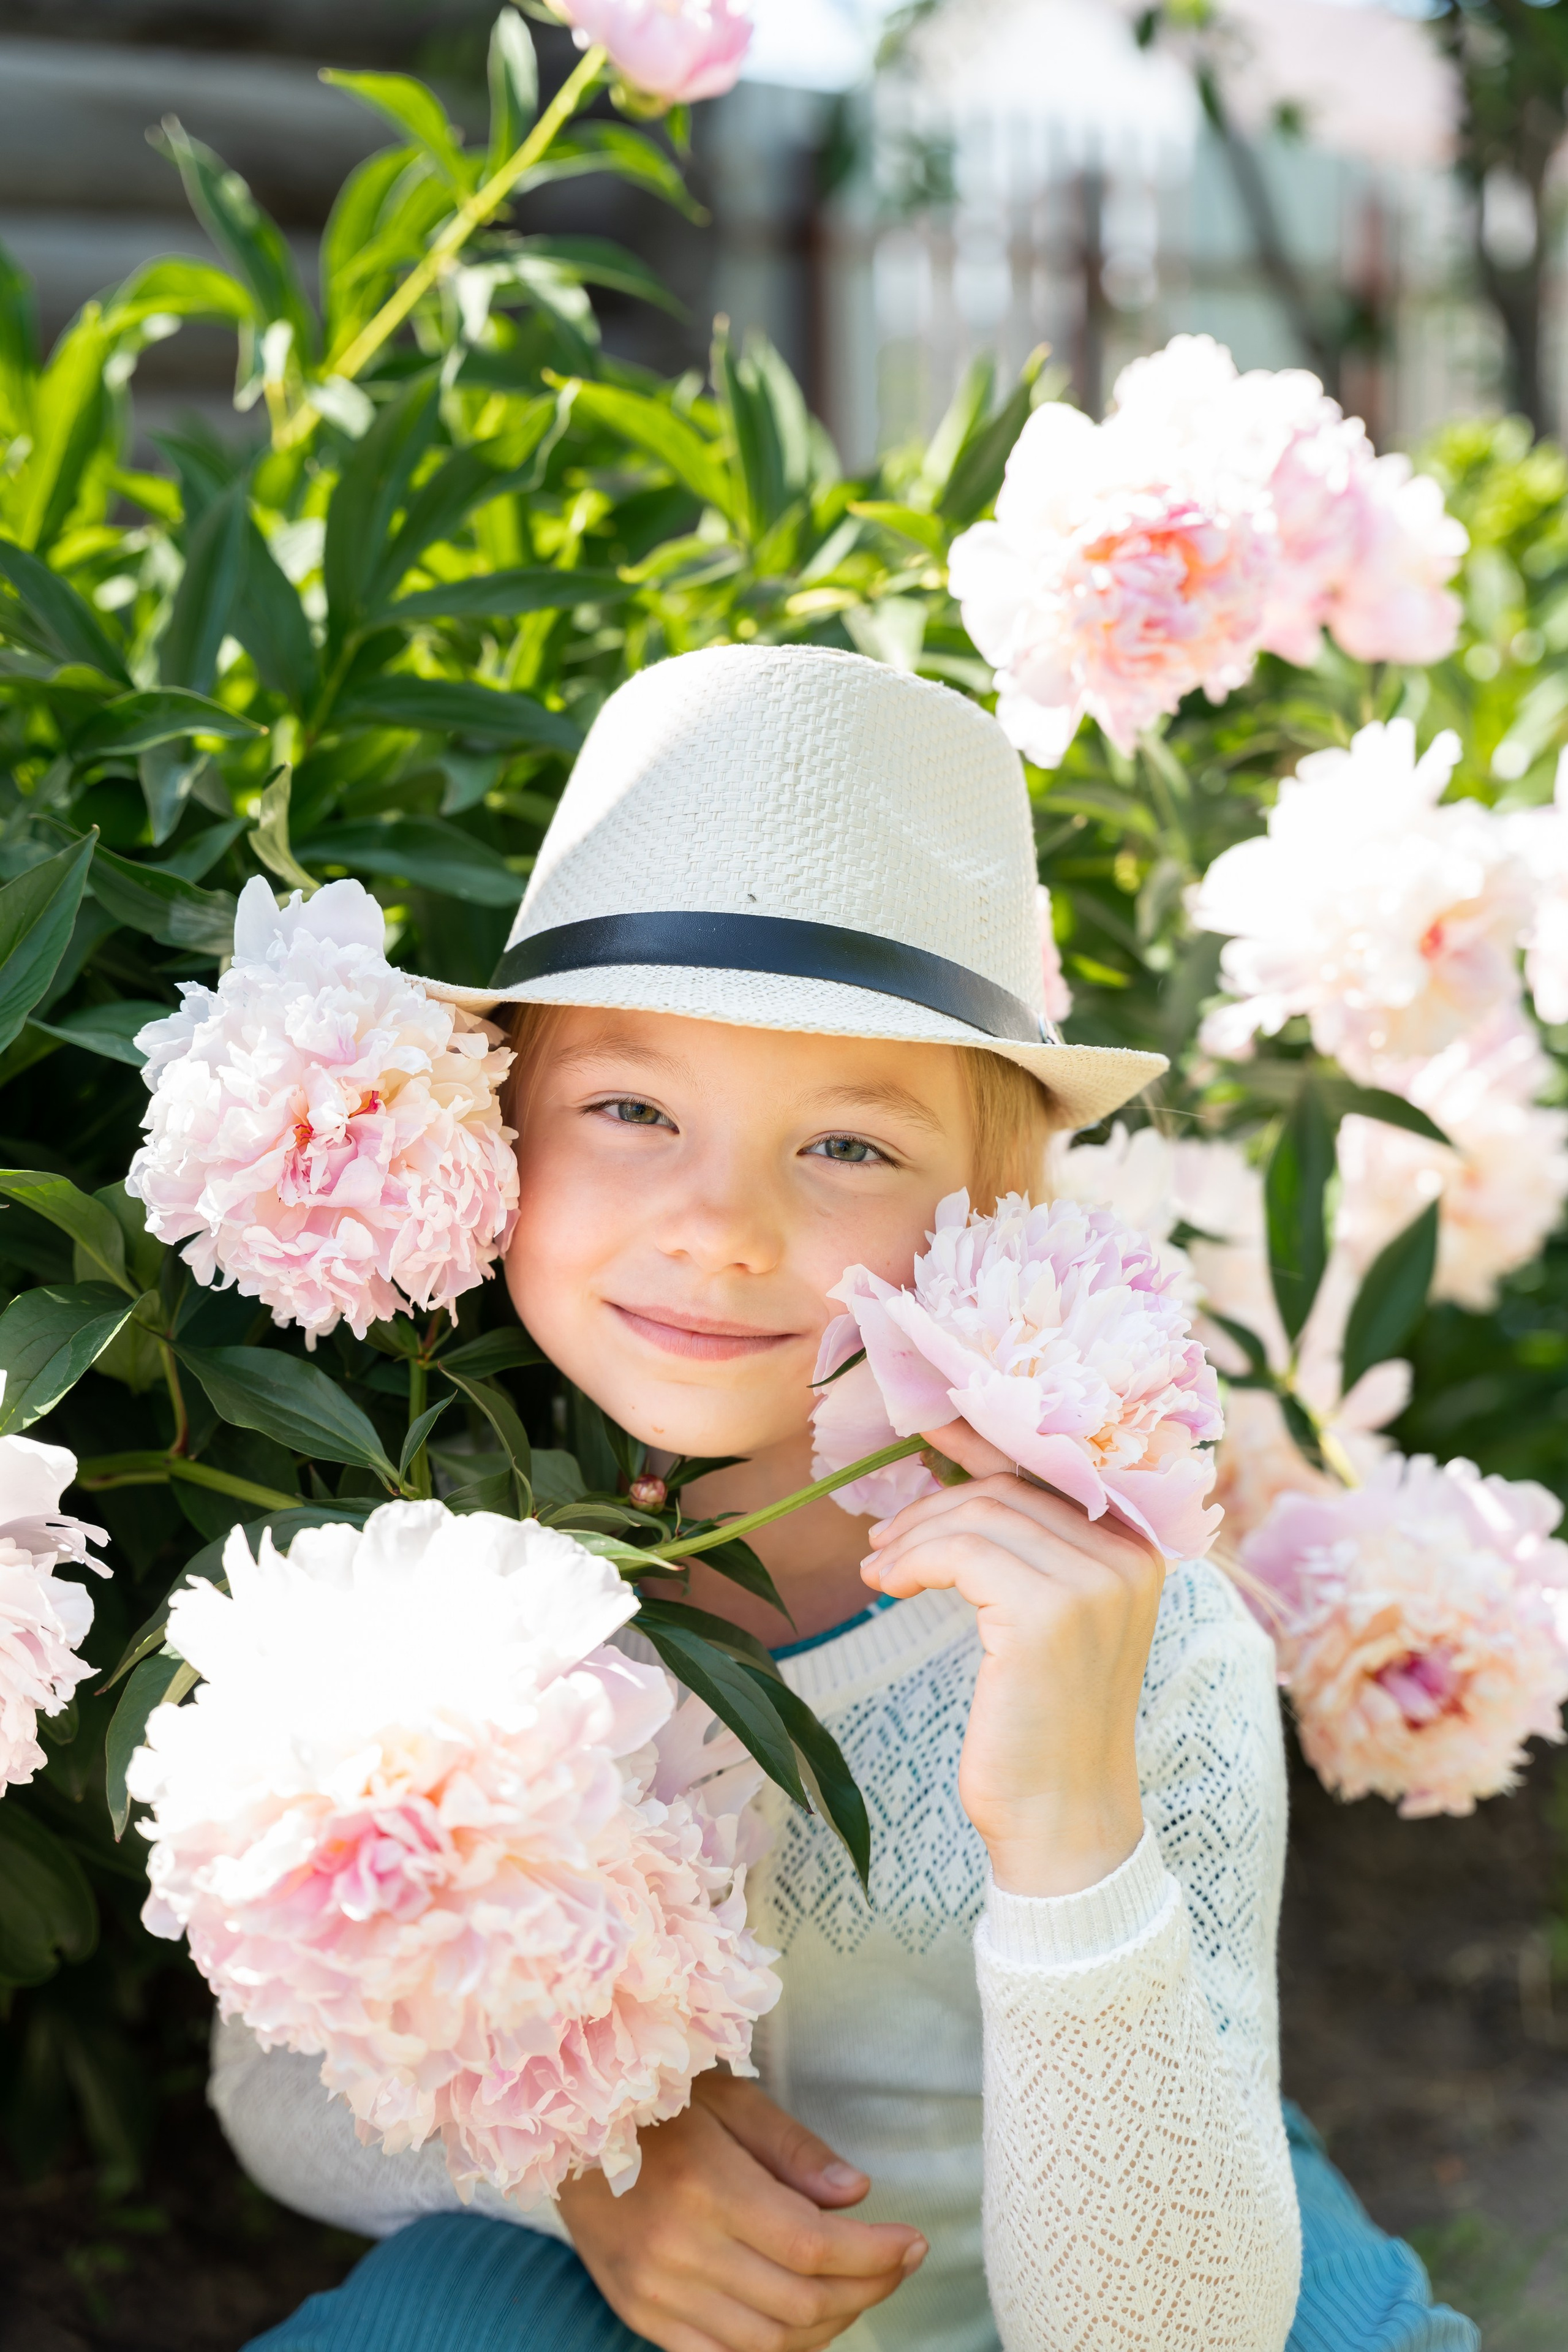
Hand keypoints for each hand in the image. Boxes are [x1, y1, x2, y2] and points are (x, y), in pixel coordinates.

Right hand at [558, 2075, 926, 2351]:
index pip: (813, 2246)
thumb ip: (793, 2148)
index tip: (914, 2242)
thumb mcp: (729, 2098)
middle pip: (800, 2302)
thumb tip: (857, 2193)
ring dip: (827, 2326)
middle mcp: (681, 2251)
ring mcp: (656, 2293)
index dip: (875, 2254)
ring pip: (767, 2344)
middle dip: (866, 2289)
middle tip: (897, 2262)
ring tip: (856, 2290)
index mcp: (707, 2188)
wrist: (564, 2129)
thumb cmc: (656, 2099)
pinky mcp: (639, 2314)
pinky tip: (802, 2325)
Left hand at [861, 1419, 1163, 1898]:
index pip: (1052, 1468)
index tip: (927, 1424)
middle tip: (882, 1540)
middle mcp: (1129, 1555)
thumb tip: (963, 1482)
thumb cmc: (1044, 1723)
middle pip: (1008, 1490)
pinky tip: (889, 1586)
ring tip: (878, 1569)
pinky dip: (914, 1561)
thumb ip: (1030, 1550)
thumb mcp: (1048, 1620)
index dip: (985, 1439)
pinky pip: (961, 1553)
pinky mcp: (1046, 1613)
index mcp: (1140, 1548)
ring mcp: (1093, 1582)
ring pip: (979, 1517)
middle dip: (933, 1505)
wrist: (1063, 1818)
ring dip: (914, 1537)